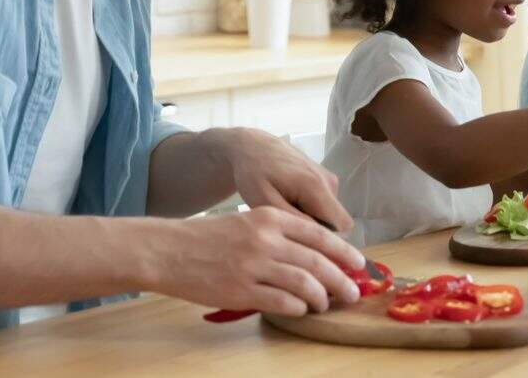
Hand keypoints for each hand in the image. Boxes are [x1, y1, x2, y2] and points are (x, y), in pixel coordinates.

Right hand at [149, 206, 363, 315]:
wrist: (168, 250)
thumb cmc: (209, 237)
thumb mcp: (247, 221)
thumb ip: (280, 232)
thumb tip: (316, 253)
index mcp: (269, 218)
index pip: (318, 235)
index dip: (343, 251)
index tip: (358, 263)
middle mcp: (265, 239)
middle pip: (317, 261)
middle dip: (341, 279)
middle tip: (352, 292)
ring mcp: (253, 266)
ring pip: (304, 284)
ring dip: (321, 297)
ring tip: (324, 303)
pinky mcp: (241, 291)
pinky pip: (282, 302)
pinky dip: (297, 308)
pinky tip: (300, 309)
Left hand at [223, 128, 353, 232]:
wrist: (253, 146)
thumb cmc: (254, 174)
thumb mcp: (264, 201)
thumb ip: (292, 219)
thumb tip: (318, 235)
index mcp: (316, 187)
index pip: (343, 226)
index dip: (326, 239)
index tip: (303, 241)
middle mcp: (329, 181)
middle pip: (336, 221)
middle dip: (315, 228)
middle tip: (287, 223)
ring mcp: (329, 177)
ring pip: (330, 214)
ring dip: (310, 217)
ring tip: (285, 208)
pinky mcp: (325, 176)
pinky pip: (325, 204)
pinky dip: (309, 207)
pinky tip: (289, 199)